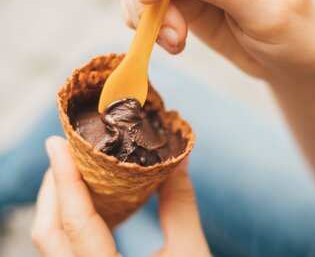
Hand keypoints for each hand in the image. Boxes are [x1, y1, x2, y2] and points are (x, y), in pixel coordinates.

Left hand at [31, 136, 210, 256]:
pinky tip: (88, 203)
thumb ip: (181, 204)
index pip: (77, 224)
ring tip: (74, 170)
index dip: (66, 179)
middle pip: (48, 233)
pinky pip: (62, 249)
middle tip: (67, 152)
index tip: (57, 143)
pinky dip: (68, 220)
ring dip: (57, 202)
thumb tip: (178, 160)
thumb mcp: (191, 254)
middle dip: (54, 187)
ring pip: (50, 242)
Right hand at [120, 0, 314, 79]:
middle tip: (174, 36)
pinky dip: (153, 30)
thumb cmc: (294, 33)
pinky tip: (175, 45)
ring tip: (176, 44)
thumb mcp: (265, 11)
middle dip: (149, 1)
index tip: (149, 0)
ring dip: (151, 20)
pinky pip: (154, 12)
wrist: (292, 63)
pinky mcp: (190, 7)